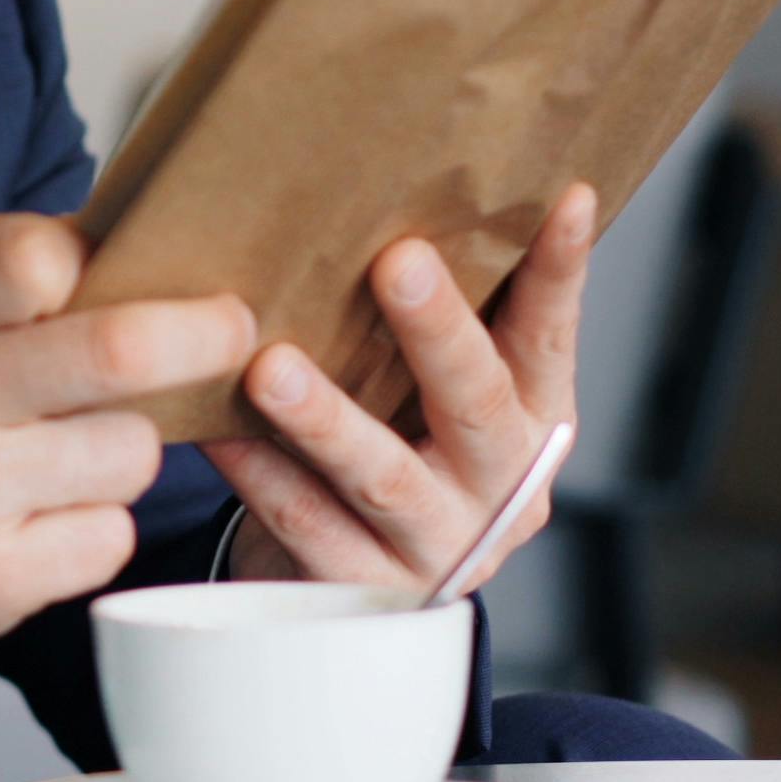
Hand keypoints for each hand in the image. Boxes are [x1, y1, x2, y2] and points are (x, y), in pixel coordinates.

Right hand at [0, 214, 257, 746]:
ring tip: (67, 457)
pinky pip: (107, 536)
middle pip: (119, 347)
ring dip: (124, 451)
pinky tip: (38, 523)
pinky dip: (91, 529)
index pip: (35, 254)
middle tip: (231, 329)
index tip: (119, 276)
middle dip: (202, 333)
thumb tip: (98, 238)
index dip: (94, 261)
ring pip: (130, 451)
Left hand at [204, 184, 592, 595]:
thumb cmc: (400, 450)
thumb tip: (406, 184)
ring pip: (383, 477)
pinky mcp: (366, 590)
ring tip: (272, 369)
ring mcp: (438, 545)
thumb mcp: (437, 392)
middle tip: (396, 261)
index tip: (562, 197)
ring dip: (327, 419)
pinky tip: (218, 434)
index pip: (550, 335)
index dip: (559, 271)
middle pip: (474, 401)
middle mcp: (500, 485)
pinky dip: (261, 476)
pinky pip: (307, 529)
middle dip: (436, 329)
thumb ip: (443, 318)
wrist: (366, 597)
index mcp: (533, 420)